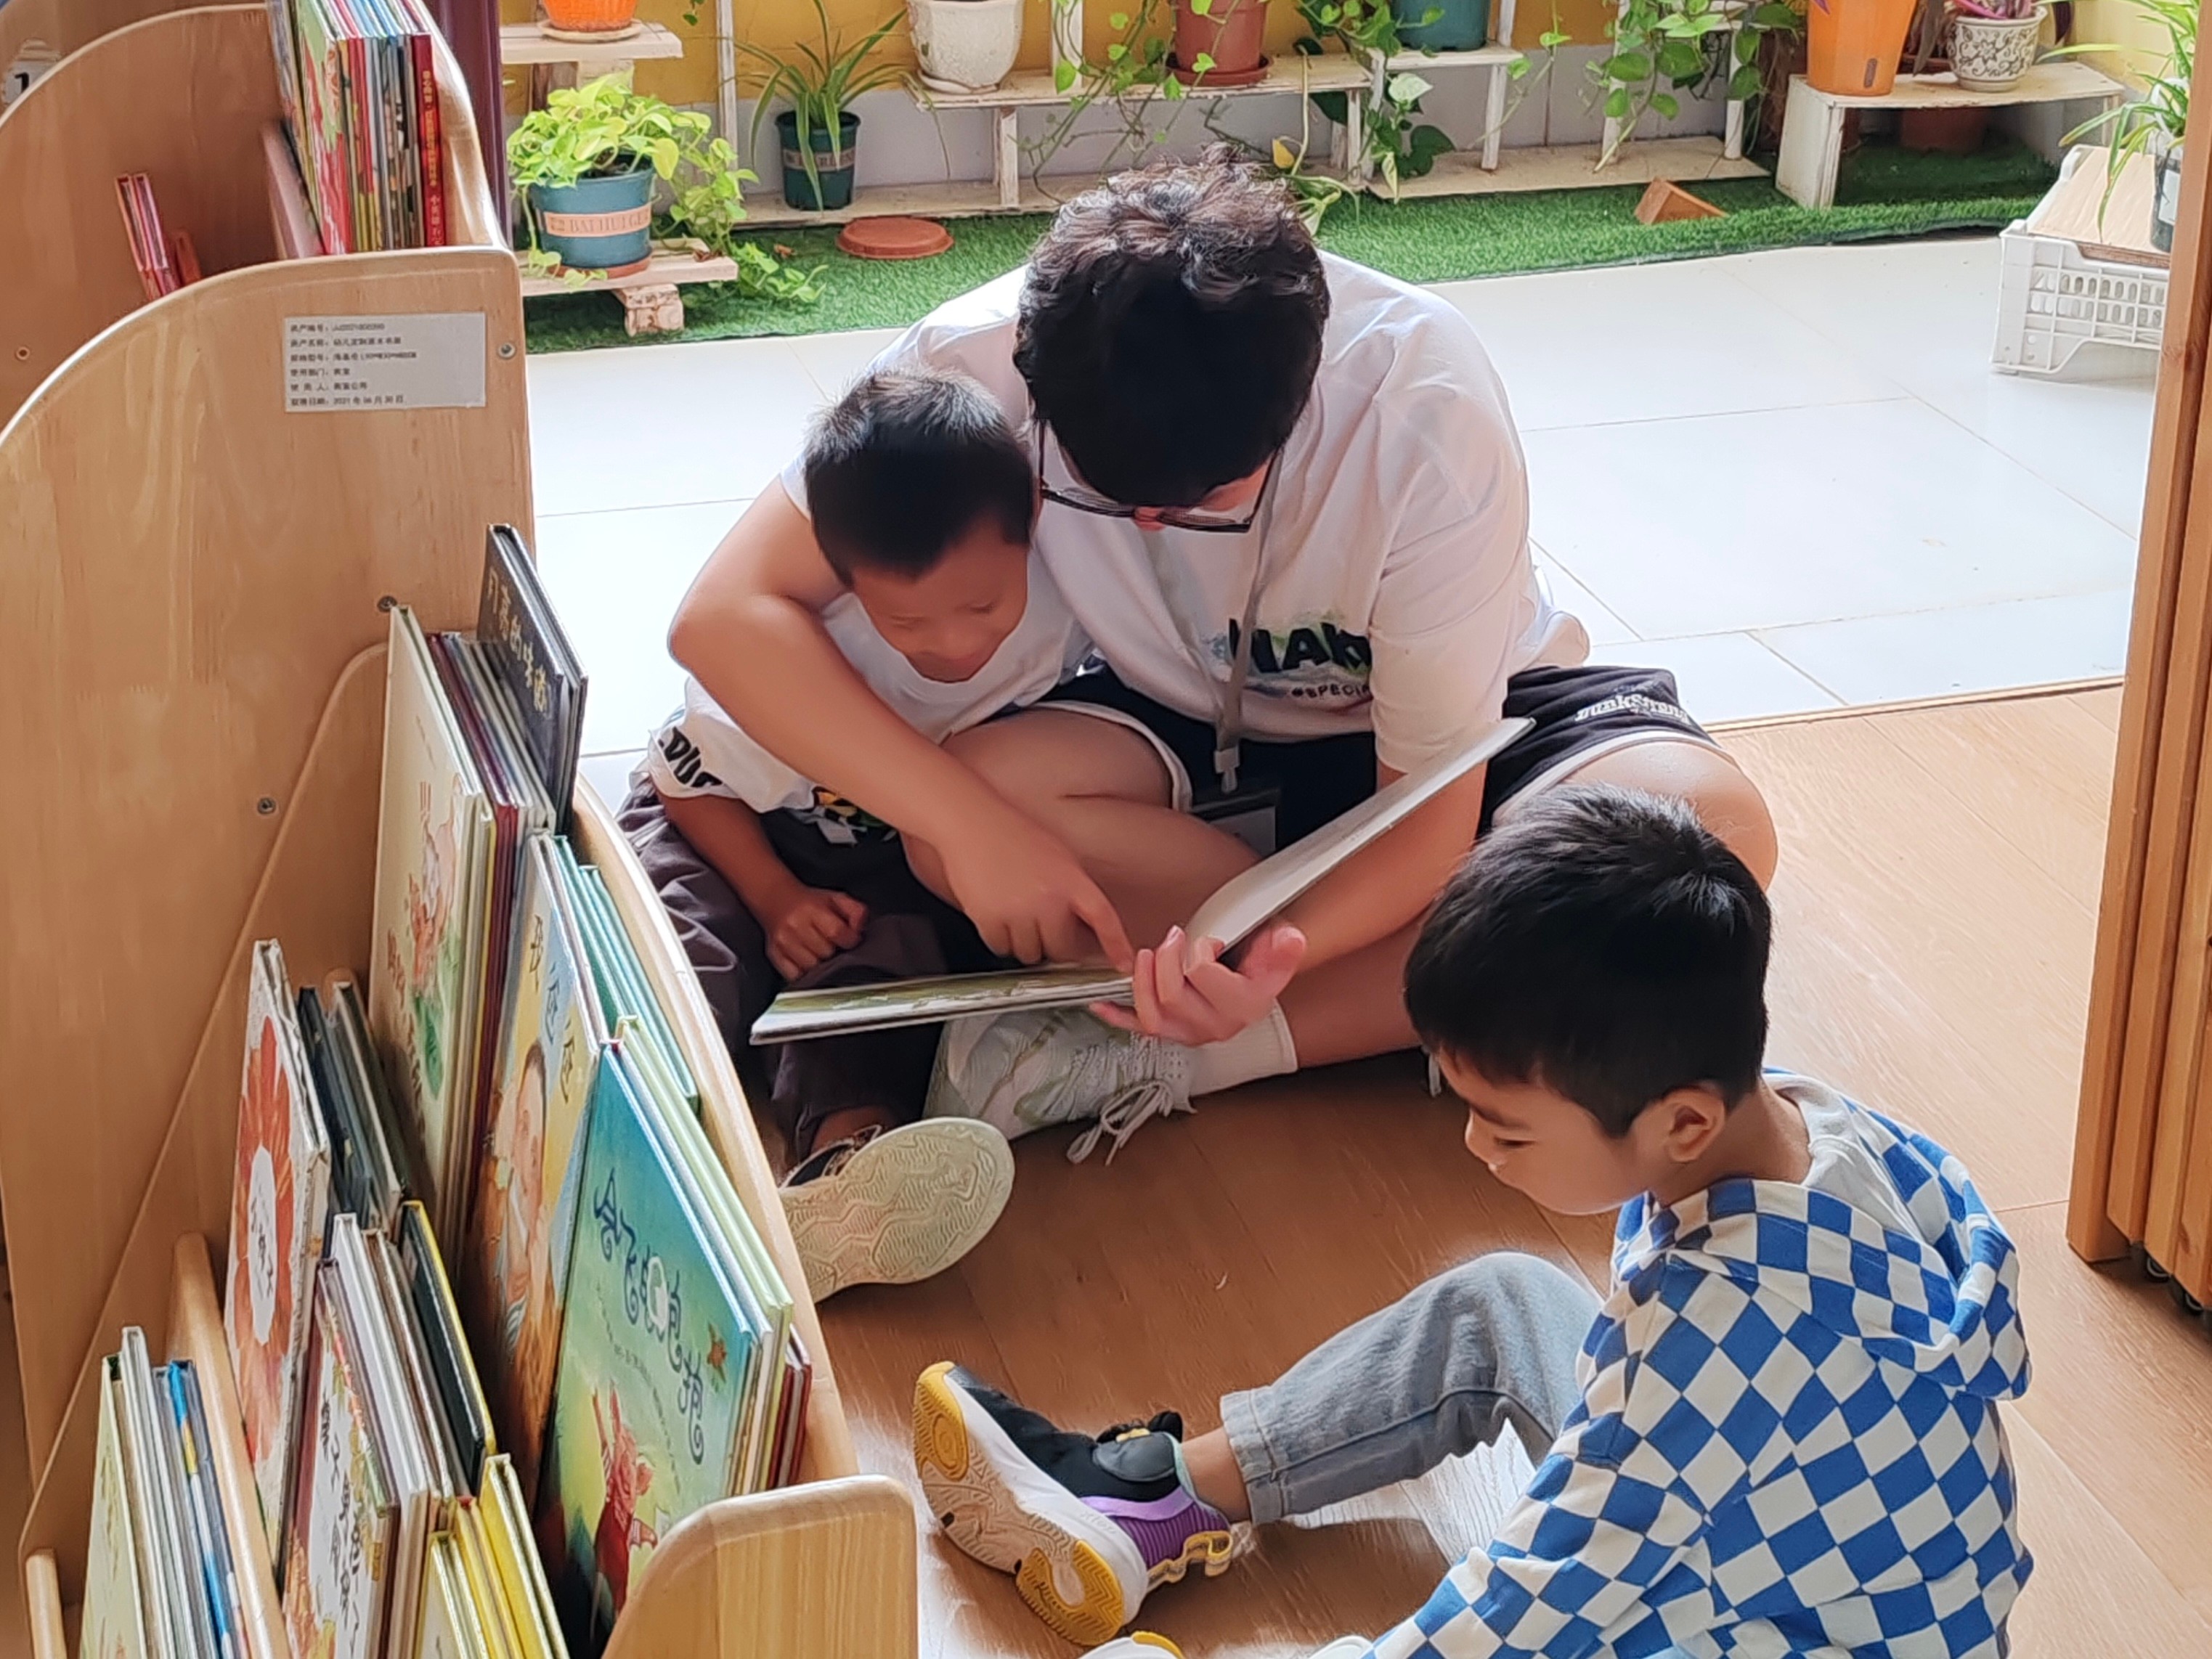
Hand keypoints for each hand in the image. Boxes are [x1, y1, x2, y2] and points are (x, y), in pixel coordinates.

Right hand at [761, 887, 867, 980]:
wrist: (776, 899)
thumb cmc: (809, 903)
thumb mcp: (836, 898)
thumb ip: (856, 911)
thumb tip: (860, 929)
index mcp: (812, 910)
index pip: (837, 933)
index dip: (849, 939)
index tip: (849, 939)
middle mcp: (795, 926)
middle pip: (825, 952)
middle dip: (833, 950)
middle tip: (830, 942)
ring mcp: (783, 942)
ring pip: (811, 967)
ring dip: (818, 962)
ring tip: (817, 949)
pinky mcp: (774, 955)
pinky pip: (795, 975)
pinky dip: (803, 971)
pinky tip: (805, 959)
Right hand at [939, 809, 1132, 969]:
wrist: (971, 823)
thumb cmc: (1011, 833)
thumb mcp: (1057, 856)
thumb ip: (1072, 889)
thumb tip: (1083, 922)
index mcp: (1070, 880)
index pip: (1103, 918)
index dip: (1116, 945)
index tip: (1122, 964)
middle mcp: (1047, 899)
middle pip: (1062, 949)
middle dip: (1055, 945)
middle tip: (1045, 929)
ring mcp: (1018, 912)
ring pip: (1030, 953)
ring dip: (1026, 943)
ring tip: (1017, 915)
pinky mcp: (989, 920)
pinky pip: (1001, 948)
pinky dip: (1000, 939)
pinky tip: (998, 914)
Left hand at [1095, 923, 1306, 1047]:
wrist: (1257, 988)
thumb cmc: (1264, 966)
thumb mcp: (1281, 950)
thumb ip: (1286, 946)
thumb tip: (1289, 941)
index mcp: (1242, 1007)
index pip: (1203, 977)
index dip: (1200, 951)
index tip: (1208, 940)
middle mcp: (1215, 1026)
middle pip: (1172, 996)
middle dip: (1165, 959)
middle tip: (1173, 937)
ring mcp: (1190, 1033)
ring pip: (1152, 1015)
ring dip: (1141, 981)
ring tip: (1146, 955)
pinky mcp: (1171, 1033)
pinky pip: (1138, 1029)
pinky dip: (1117, 1015)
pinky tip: (1101, 1002)